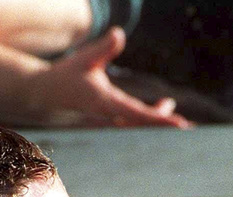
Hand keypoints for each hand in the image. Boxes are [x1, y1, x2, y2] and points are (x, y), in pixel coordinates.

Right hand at [29, 28, 191, 127]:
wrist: (48, 93)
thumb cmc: (67, 74)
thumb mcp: (85, 57)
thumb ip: (104, 48)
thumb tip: (119, 34)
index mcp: (105, 103)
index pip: (138, 114)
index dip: (159, 119)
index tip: (177, 124)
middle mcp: (109, 115)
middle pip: (142, 124)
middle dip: (162, 123)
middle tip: (184, 126)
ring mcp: (109, 118)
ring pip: (138, 123)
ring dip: (157, 118)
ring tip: (171, 106)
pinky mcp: (110, 116)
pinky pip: (134, 120)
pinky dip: (148, 116)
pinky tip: (161, 107)